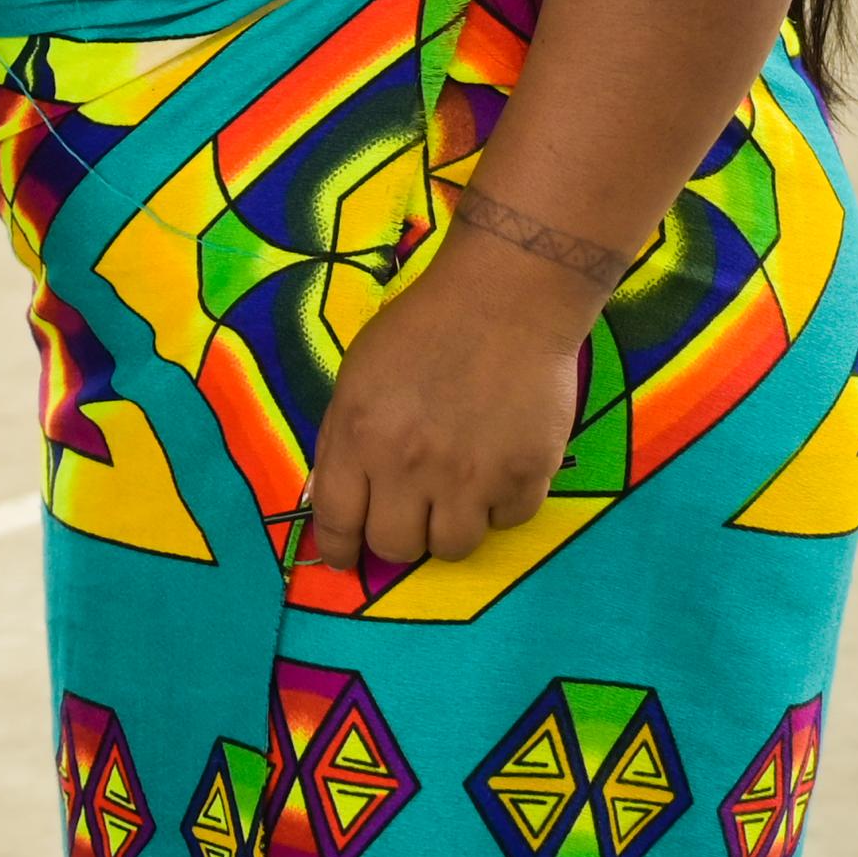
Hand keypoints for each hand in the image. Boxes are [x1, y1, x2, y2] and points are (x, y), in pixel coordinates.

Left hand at [299, 231, 593, 577]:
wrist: (506, 299)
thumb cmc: (423, 328)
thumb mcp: (358, 375)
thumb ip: (342, 440)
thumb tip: (331, 502)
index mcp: (361, 436)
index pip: (337, 522)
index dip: (338, 549)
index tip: (345, 557)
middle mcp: (412, 466)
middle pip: (396, 547)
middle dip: (399, 535)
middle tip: (412, 509)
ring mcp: (472, 476)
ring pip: (453, 548)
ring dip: (451, 526)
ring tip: (458, 489)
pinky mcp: (525, 475)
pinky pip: (508, 522)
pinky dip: (501, 503)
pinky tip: (498, 464)